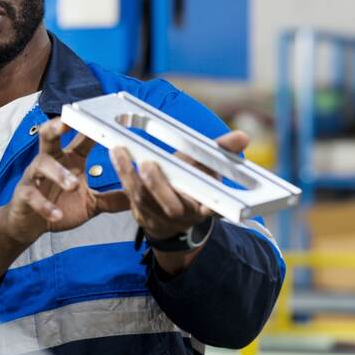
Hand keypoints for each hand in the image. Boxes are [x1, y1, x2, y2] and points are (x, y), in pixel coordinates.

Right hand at [0, 118, 130, 246]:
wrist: (30, 224)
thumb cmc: (60, 206)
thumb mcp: (91, 204)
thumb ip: (112, 199)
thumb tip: (139, 197)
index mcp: (69, 159)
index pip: (80, 137)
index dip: (91, 126)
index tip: (107, 119)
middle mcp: (51, 161)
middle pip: (49, 135)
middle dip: (57, 126)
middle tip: (68, 123)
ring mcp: (35, 176)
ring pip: (42, 163)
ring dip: (58, 172)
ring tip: (73, 185)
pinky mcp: (24, 194)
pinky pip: (32, 194)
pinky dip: (45, 205)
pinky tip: (57, 214)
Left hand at [111, 130, 249, 273]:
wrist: (173, 217)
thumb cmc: (192, 184)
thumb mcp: (208, 168)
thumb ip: (222, 152)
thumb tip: (242, 136)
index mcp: (204, 206)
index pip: (212, 208)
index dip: (211, 207)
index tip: (208, 203)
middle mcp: (182, 215)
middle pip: (171, 206)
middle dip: (159, 186)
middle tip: (148, 165)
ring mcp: (158, 216)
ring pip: (144, 200)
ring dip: (130, 177)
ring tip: (120, 153)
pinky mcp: (140, 213)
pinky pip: (128, 198)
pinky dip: (119, 184)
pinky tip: (112, 167)